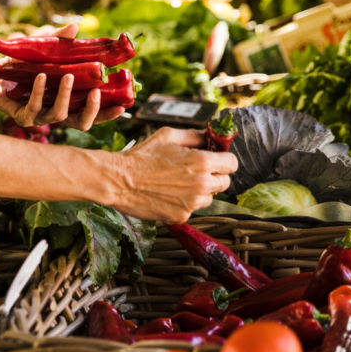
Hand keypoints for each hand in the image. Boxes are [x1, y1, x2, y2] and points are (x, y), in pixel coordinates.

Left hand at [0, 24, 124, 131]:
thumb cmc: (21, 65)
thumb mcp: (44, 51)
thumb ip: (60, 42)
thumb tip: (75, 27)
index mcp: (67, 103)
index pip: (91, 114)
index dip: (107, 113)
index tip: (124, 105)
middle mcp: (55, 113)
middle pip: (81, 123)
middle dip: (93, 111)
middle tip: (99, 92)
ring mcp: (39, 117)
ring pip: (59, 115)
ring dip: (66, 96)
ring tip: (69, 76)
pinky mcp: (21, 115)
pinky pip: (34, 107)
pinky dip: (40, 91)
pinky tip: (42, 76)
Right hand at [109, 128, 237, 222]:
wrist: (118, 180)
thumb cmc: (141, 156)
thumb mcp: (168, 136)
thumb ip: (194, 135)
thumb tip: (209, 136)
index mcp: (201, 162)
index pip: (232, 164)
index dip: (224, 160)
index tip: (216, 160)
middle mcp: (201, 184)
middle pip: (225, 183)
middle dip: (214, 175)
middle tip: (195, 172)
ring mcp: (192, 203)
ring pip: (209, 197)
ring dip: (200, 191)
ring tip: (178, 183)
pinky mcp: (181, 216)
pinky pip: (192, 209)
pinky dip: (184, 203)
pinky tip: (167, 194)